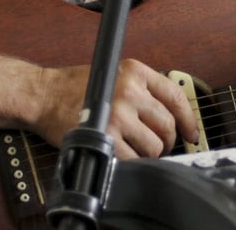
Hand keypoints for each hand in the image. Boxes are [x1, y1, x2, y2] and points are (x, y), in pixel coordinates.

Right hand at [34, 59, 198, 158]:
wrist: (44, 95)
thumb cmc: (74, 87)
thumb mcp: (114, 74)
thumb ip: (142, 89)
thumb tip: (171, 115)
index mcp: (135, 72)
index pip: (175, 95)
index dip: (188, 119)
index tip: (191, 132)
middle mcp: (129, 90)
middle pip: (167, 124)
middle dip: (167, 141)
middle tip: (159, 145)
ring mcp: (118, 113)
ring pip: (153, 145)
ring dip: (149, 154)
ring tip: (137, 151)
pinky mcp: (106, 135)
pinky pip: (132, 158)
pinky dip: (132, 163)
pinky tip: (124, 157)